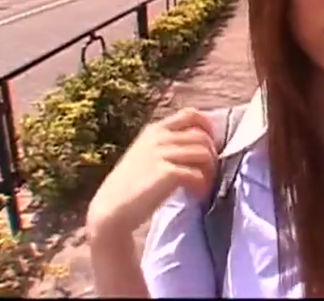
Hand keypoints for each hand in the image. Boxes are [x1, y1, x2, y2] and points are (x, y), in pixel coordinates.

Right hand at [86, 108, 217, 240]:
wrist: (111, 209)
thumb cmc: (131, 184)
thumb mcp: (146, 153)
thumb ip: (167, 144)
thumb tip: (202, 144)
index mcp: (155, 130)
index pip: (190, 114)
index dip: (208, 127)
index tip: (212, 145)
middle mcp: (159, 137)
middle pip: (202, 137)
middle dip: (212, 155)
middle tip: (209, 173)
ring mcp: (162, 153)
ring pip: (204, 154)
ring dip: (210, 172)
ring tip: (203, 186)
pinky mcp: (166, 173)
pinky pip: (197, 174)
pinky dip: (202, 186)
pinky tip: (197, 195)